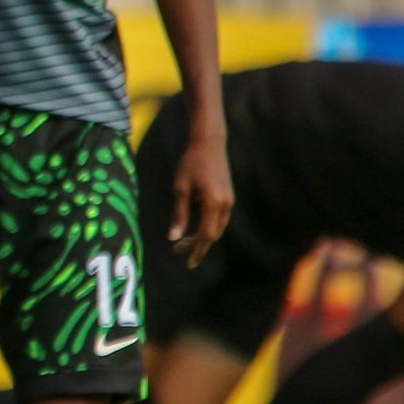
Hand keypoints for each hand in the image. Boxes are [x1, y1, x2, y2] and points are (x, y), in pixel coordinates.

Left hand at [166, 130, 233, 267]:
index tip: (186, 261)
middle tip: (178, 249)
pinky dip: (206, 225)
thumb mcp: (180, 188)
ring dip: (202, 236)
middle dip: (197, 244)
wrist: (209, 143)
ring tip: (183, 240)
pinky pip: (218, 218)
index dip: (196, 250)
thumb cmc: (191, 163)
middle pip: (213, 234)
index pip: (206, 235)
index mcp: (214, 203)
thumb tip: (173, 238)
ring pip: (217, 227)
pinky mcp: (228, 196)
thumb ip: (179, 215)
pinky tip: (192, 224)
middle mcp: (226, 204)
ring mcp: (229, 200)